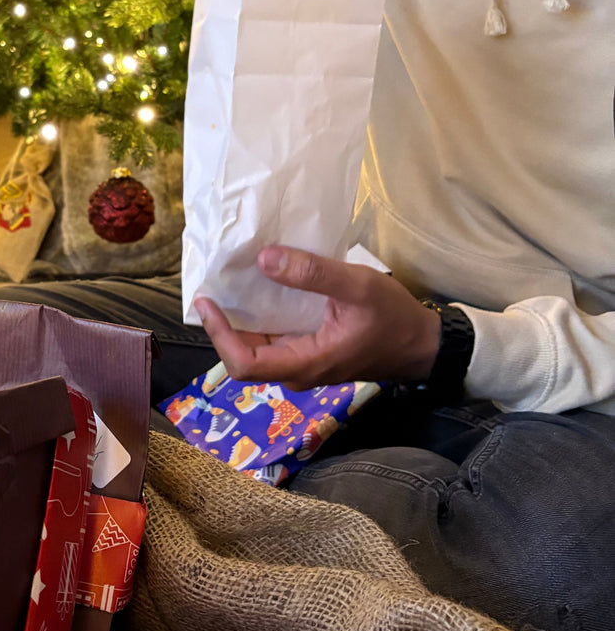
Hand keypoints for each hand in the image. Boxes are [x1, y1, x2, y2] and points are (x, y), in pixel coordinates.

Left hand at [195, 246, 442, 389]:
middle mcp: (298, 370)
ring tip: (227, 286)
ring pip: (258, 349)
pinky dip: (260, 319)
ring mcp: (304, 364)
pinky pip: (275, 341)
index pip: (244, 363)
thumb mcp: (356, 286)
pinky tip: (259, 291)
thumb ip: (312, 273)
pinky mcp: (311, 353)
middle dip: (223, 327)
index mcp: (306, 362)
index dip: (219, 335)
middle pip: (244, 357)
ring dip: (240, 322)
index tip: (207, 302)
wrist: (423, 345)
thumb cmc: (393, 318)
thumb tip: (264, 259)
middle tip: (211, 289)